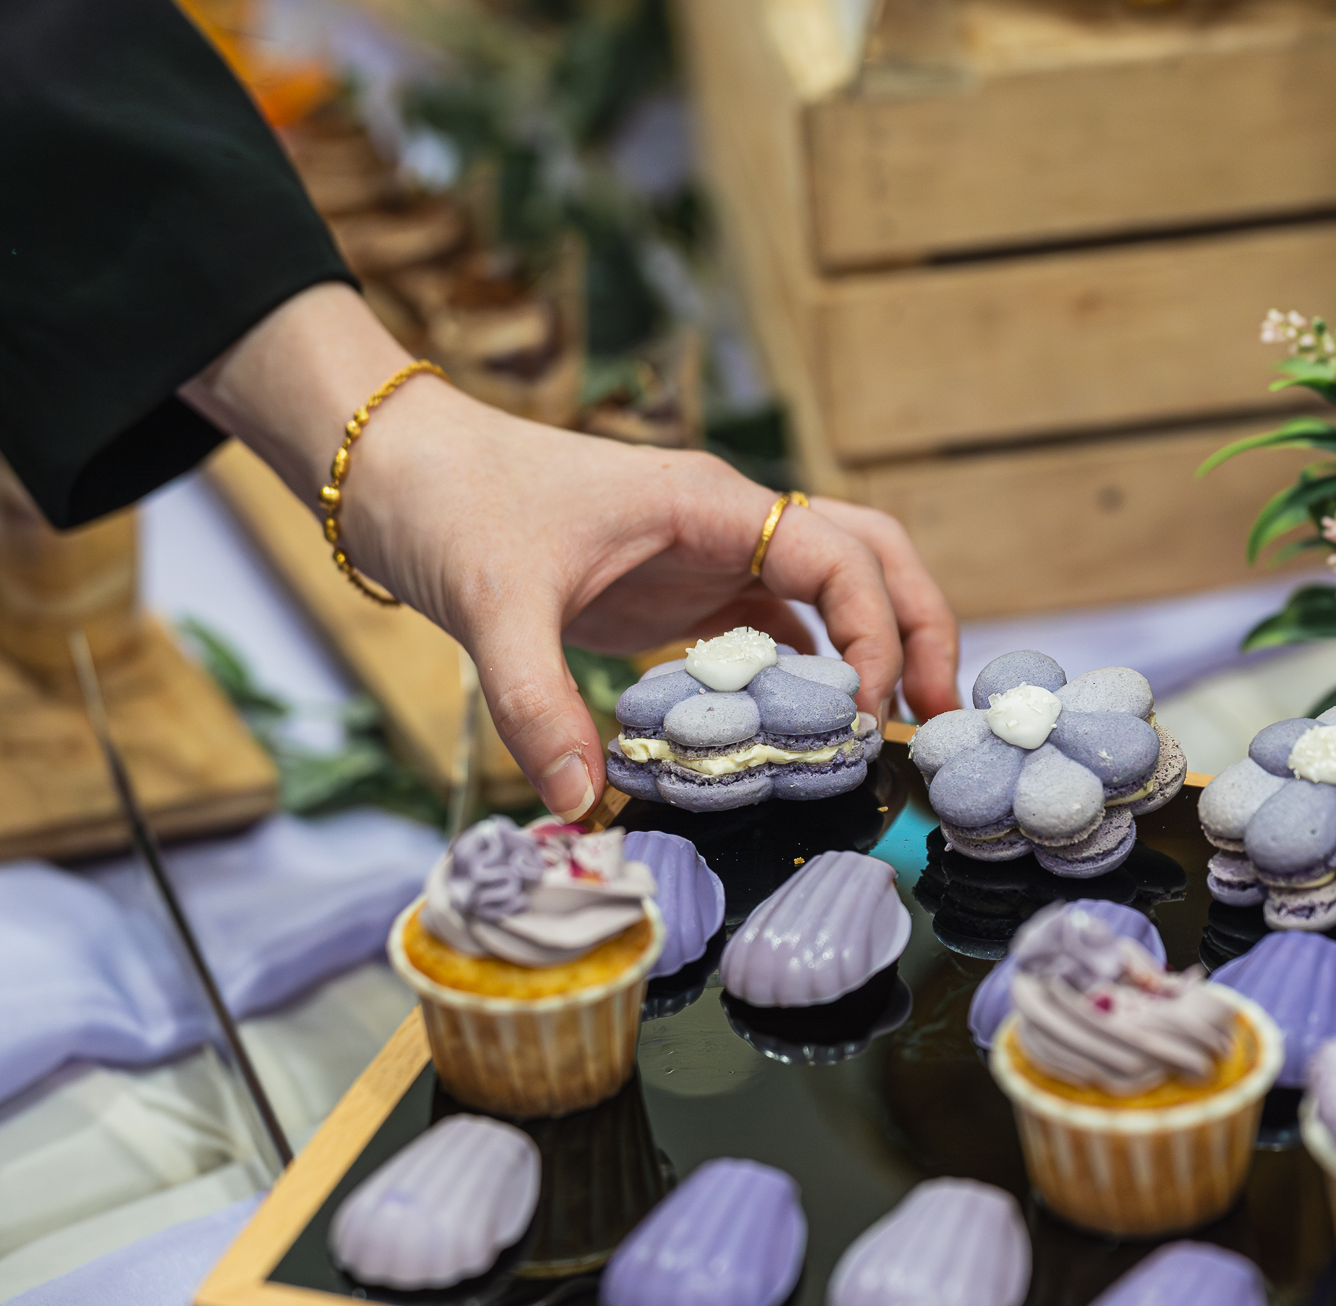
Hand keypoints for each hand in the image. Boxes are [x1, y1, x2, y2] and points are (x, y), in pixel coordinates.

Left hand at [183, 283, 960, 818]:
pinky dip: (810, 669)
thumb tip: (579, 803)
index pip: (837, 552)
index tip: (862, 712)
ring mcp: (708, 554)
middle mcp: (726, 521)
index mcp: (707, 502)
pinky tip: (813, 730)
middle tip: (935, 715)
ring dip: (876, 644)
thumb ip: (536, 704)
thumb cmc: (452, 508)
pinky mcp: (682, 589)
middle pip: (868, 552)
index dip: (871, 628)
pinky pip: (775, 623)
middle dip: (916, 624)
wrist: (399, 471)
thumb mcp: (492, 608)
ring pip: (833, 586)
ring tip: (898, 728)